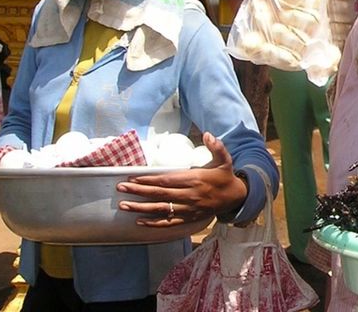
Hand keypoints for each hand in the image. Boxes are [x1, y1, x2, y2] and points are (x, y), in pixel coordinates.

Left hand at [116, 132, 248, 227]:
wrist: (236, 198)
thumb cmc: (226, 177)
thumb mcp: (225, 160)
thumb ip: (216, 147)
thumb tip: (208, 134)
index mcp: (195, 179)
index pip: (167, 180)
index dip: (149, 179)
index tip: (133, 178)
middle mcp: (190, 195)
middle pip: (160, 194)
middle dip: (138, 191)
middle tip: (121, 188)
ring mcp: (189, 208)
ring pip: (161, 209)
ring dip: (141, 207)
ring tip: (124, 205)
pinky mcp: (189, 218)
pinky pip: (169, 222)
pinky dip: (154, 223)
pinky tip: (139, 221)